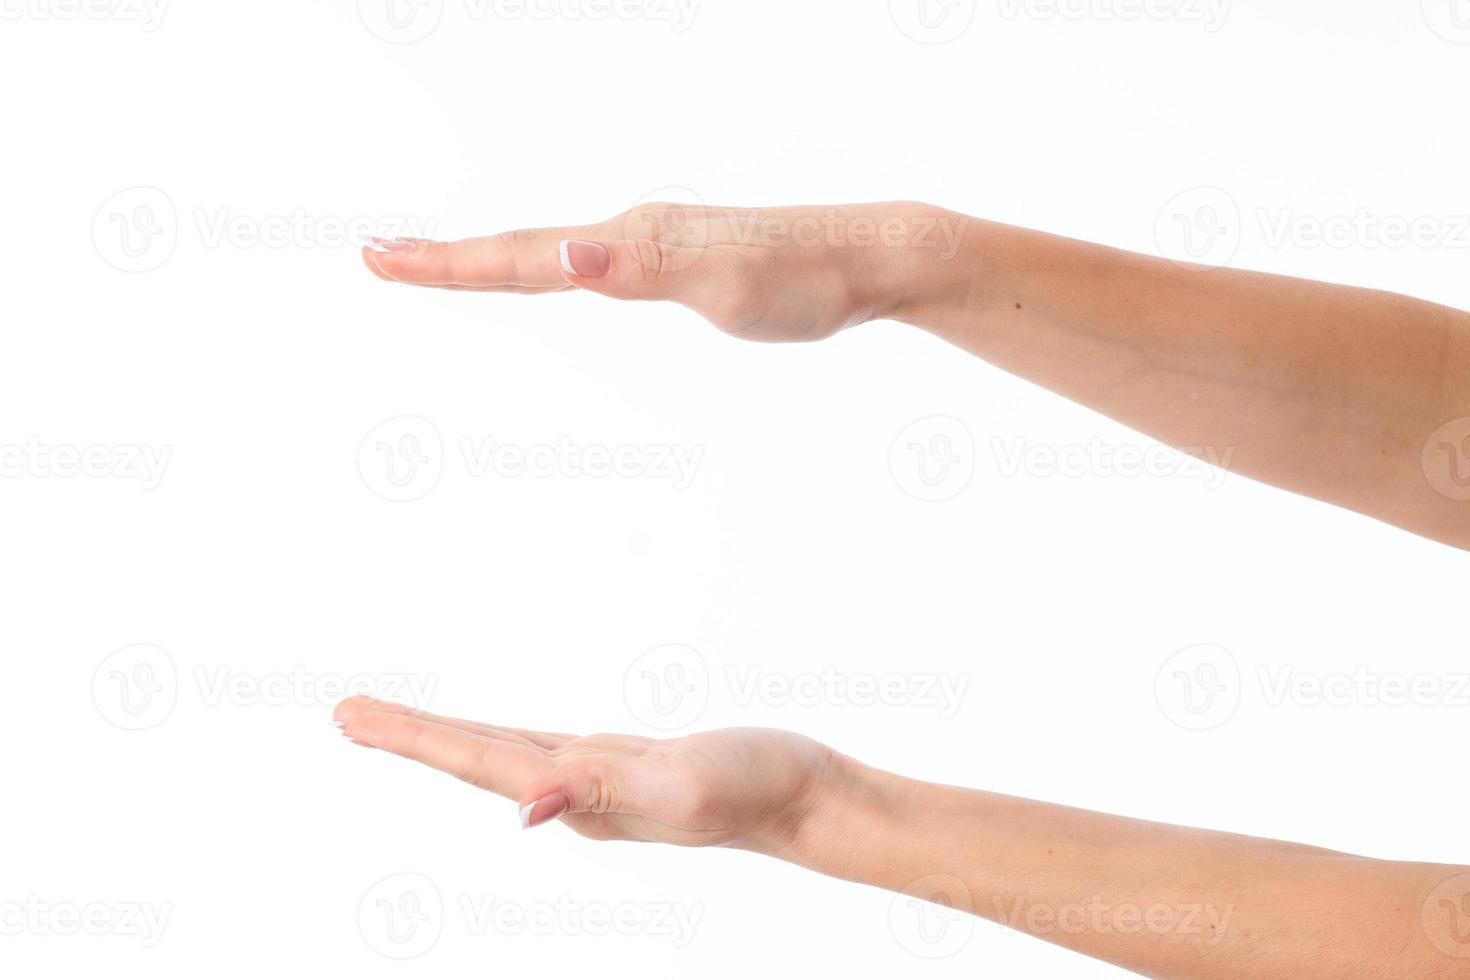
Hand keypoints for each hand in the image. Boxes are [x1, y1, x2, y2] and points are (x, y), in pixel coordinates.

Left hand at [332, 696, 845, 853]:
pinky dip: (501, 739)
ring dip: (444, 739)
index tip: (351, 717)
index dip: (414, 738)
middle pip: (475, 760)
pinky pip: (542, 749)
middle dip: (408, 737)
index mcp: (582, 794)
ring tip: (393, 724)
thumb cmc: (758, 787)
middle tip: (343, 713)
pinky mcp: (623, 767)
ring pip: (503, 755)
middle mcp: (577, 794)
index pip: (479, 761)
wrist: (807, 799)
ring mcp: (598, 782)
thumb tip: (525, 810)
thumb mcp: (685, 784)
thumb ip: (606, 791)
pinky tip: (498, 744)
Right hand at [361, 201, 963, 341]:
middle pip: (521, 249)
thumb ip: (645, 269)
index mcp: (631, 243)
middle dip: (448, 259)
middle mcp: (633, 236)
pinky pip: (591, 266)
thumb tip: (568, 254)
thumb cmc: (804, 277)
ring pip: (553, 255)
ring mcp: (655, 246)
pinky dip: (547, 269)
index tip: (378, 259)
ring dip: (490, 261)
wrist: (869, 258)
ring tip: (445, 265)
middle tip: (378, 256)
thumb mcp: (726, 283)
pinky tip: (557, 272)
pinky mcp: (680, 261)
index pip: (521, 257)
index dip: (447, 265)